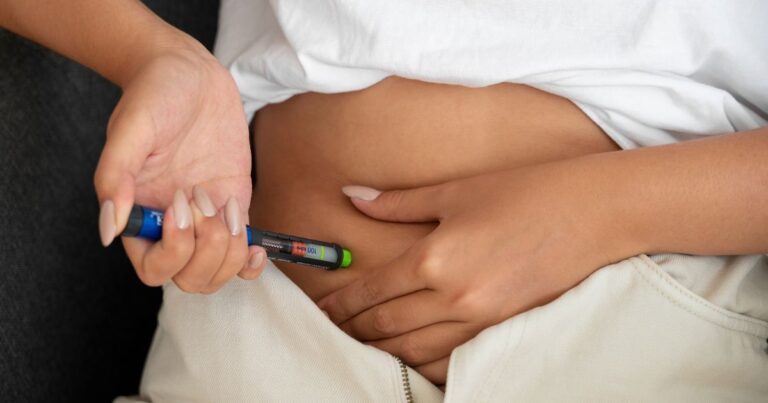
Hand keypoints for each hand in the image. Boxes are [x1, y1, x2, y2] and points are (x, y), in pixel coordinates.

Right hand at [94, 41, 265, 292]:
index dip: (174, 250)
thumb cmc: (154, 95)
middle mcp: (171, 225)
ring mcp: (205, 220)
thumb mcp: (130, 127)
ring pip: (219, 272)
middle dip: (207, 250)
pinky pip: (242, 256)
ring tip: (225, 203)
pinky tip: (254, 243)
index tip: (180, 202)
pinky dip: (251, 261)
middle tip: (206, 199)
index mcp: (139, 214)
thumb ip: (115, 177)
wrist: (189, 73)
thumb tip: (109, 231)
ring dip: (230, 249)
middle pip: (190, 279)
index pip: (154, 270)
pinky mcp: (233, 207)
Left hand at [319, 163, 633, 383]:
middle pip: (388, 325)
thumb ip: (398, 202)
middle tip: (335, 329)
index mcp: (434, 257)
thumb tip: (353, 197)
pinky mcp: (503, 327)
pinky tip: (412, 354)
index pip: (373, 291)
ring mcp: (481, 318)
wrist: (595, 213)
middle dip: (356, 329)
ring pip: (415, 348)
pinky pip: (451, 356)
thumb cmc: (525, 191)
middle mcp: (453, 295)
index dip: (343, 303)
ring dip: (384, 348)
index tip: (324, 309)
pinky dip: (424, 359)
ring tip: (365, 343)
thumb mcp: (456, 190)